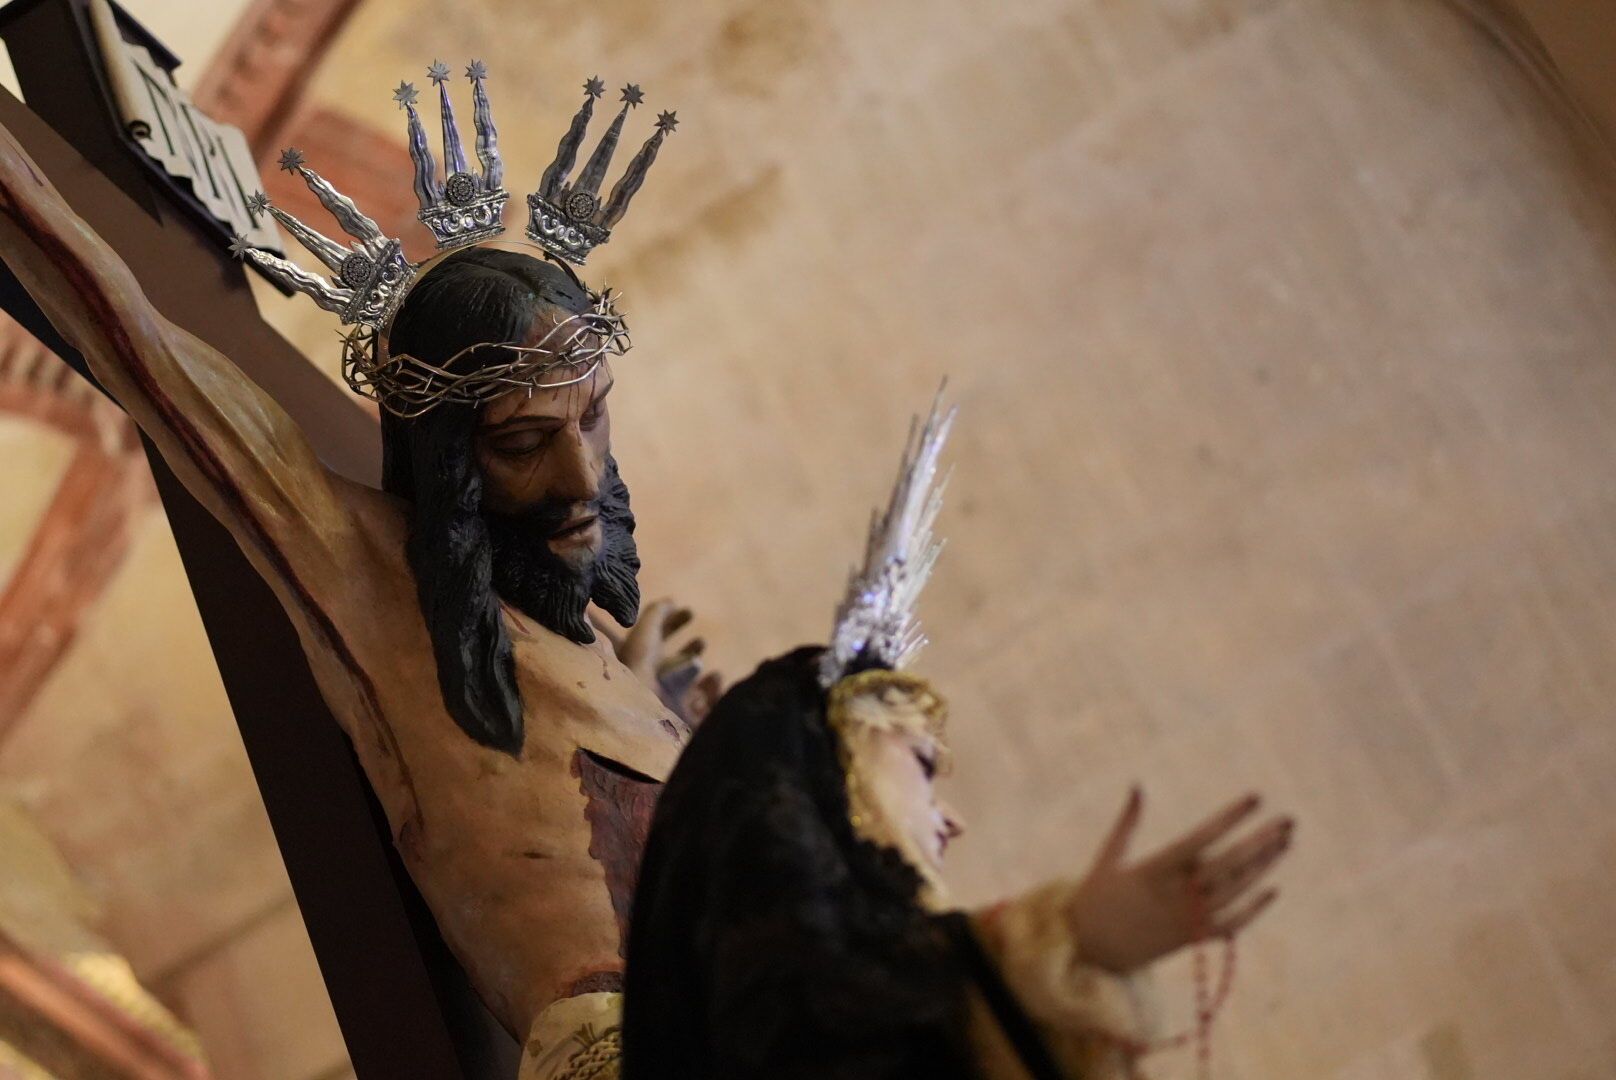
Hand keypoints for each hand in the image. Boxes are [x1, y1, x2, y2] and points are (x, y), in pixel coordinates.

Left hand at [595, 599, 723, 726]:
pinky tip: (714, 680)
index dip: (673, 621)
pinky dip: (712, 692)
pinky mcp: (685, 718)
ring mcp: (670, 701)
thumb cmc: (640, 670)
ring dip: (701, 674)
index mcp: (642, 659)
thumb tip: (670, 600)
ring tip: (711, 671)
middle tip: (701, 642)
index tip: (689, 610)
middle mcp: (655, 680)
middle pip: (674, 662)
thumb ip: (657, 613)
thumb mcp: (645, 632)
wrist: (643, 712)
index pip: (658, 637)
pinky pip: (704, 704)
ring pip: (689, 685)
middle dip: (689, 650)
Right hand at [1065, 787, 1291, 973]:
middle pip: (1227, 866)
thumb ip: (1128, 822)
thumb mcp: (1108, 857)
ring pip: (1235, 892)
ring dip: (1262, 867)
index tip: (1255, 798)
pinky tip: (1273, 888)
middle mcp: (1174, 895)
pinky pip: (1230, 925)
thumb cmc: (1097, 897)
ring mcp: (1186, 919)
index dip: (1229, 818)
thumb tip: (1138, 784)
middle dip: (1259, 841)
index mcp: (1152, 870)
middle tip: (1288, 820)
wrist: (1090, 950)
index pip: (1200, 839)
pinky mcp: (1191, 939)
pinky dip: (1253, 909)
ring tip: (1285, 842)